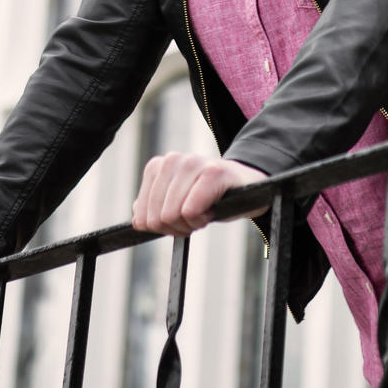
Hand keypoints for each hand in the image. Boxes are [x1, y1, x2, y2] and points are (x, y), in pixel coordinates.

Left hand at [131, 153, 265, 236]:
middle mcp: (172, 160)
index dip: (162, 228)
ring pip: (172, 215)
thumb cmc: (209, 197)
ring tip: (205, 210)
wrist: (248, 186)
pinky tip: (214, 207)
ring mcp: (193, 162)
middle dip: (177, 227)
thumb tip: (138, 219)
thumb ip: (153, 208)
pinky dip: (202, 219)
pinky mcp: (214, 172)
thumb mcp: (176, 202)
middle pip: (157, 219)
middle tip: (195, 217)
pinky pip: (191, 210)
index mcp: (157, 166)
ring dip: (192, 223)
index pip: (142, 217)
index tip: (180, 219)